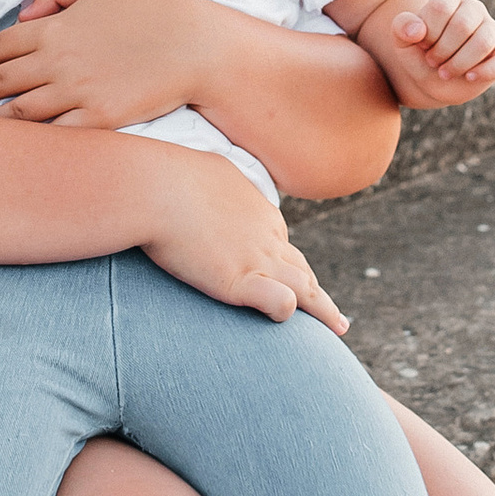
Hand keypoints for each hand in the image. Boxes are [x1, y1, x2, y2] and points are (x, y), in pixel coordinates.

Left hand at [0, 0, 201, 127]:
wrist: (194, 46)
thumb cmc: (152, 9)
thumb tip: (24, 12)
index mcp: (54, 28)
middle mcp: (57, 62)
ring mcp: (75, 93)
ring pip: (17, 112)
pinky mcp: (97, 120)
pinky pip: (51, 135)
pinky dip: (27, 142)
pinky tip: (12, 147)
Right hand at [135, 146, 349, 332]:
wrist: (156, 187)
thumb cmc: (172, 174)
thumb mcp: (210, 170)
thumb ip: (222, 182)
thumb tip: (216, 177)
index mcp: (259, 212)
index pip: (282, 246)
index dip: (288, 267)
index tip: (292, 282)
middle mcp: (266, 237)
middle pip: (301, 269)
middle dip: (317, 292)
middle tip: (335, 314)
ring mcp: (256, 259)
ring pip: (304, 288)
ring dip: (323, 309)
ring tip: (338, 326)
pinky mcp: (239, 280)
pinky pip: (280, 302)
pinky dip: (286, 311)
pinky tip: (281, 320)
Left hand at [360, 0, 494, 108]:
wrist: (434, 78)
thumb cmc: (420, 53)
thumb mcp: (403, 42)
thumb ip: (401, 28)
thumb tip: (417, 30)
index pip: (440, 7)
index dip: (428, 32)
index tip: (422, 45)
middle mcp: (474, 8)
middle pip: (462, 25)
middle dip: (442, 50)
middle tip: (432, 61)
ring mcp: (491, 29)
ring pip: (483, 42)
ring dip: (459, 63)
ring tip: (445, 72)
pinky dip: (484, 72)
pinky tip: (468, 77)